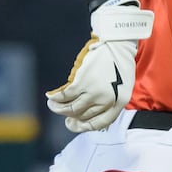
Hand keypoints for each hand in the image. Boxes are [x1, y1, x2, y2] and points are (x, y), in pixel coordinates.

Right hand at [45, 1, 153, 132]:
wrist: (118, 44)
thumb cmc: (119, 63)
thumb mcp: (121, 86)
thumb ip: (108, 99)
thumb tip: (85, 112)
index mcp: (119, 103)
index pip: (99, 123)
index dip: (84, 127)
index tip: (74, 124)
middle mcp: (107, 101)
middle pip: (83, 116)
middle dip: (70, 117)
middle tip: (64, 115)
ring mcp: (94, 92)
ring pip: (71, 109)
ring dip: (58, 109)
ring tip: (52, 105)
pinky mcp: (83, 82)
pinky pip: (65, 96)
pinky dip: (56, 98)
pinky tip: (51, 96)